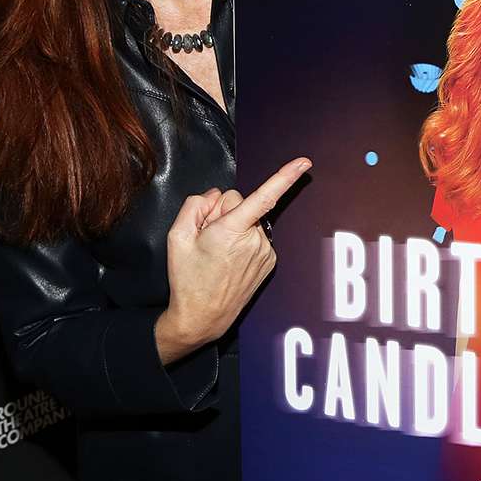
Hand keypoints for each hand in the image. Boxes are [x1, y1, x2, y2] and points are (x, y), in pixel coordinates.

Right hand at [157, 157, 310, 360]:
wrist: (202, 317)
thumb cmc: (188, 279)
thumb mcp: (177, 237)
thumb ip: (195, 205)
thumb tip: (215, 196)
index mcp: (231, 231)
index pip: (263, 197)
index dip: (285, 176)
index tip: (304, 163)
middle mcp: (254, 240)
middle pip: (240, 203)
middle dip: (222, 212)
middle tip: (206, 237)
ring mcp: (265, 252)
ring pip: (248, 219)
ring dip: (233, 228)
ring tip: (217, 253)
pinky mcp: (269, 261)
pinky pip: (254, 235)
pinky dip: (242, 241)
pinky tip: (228, 259)